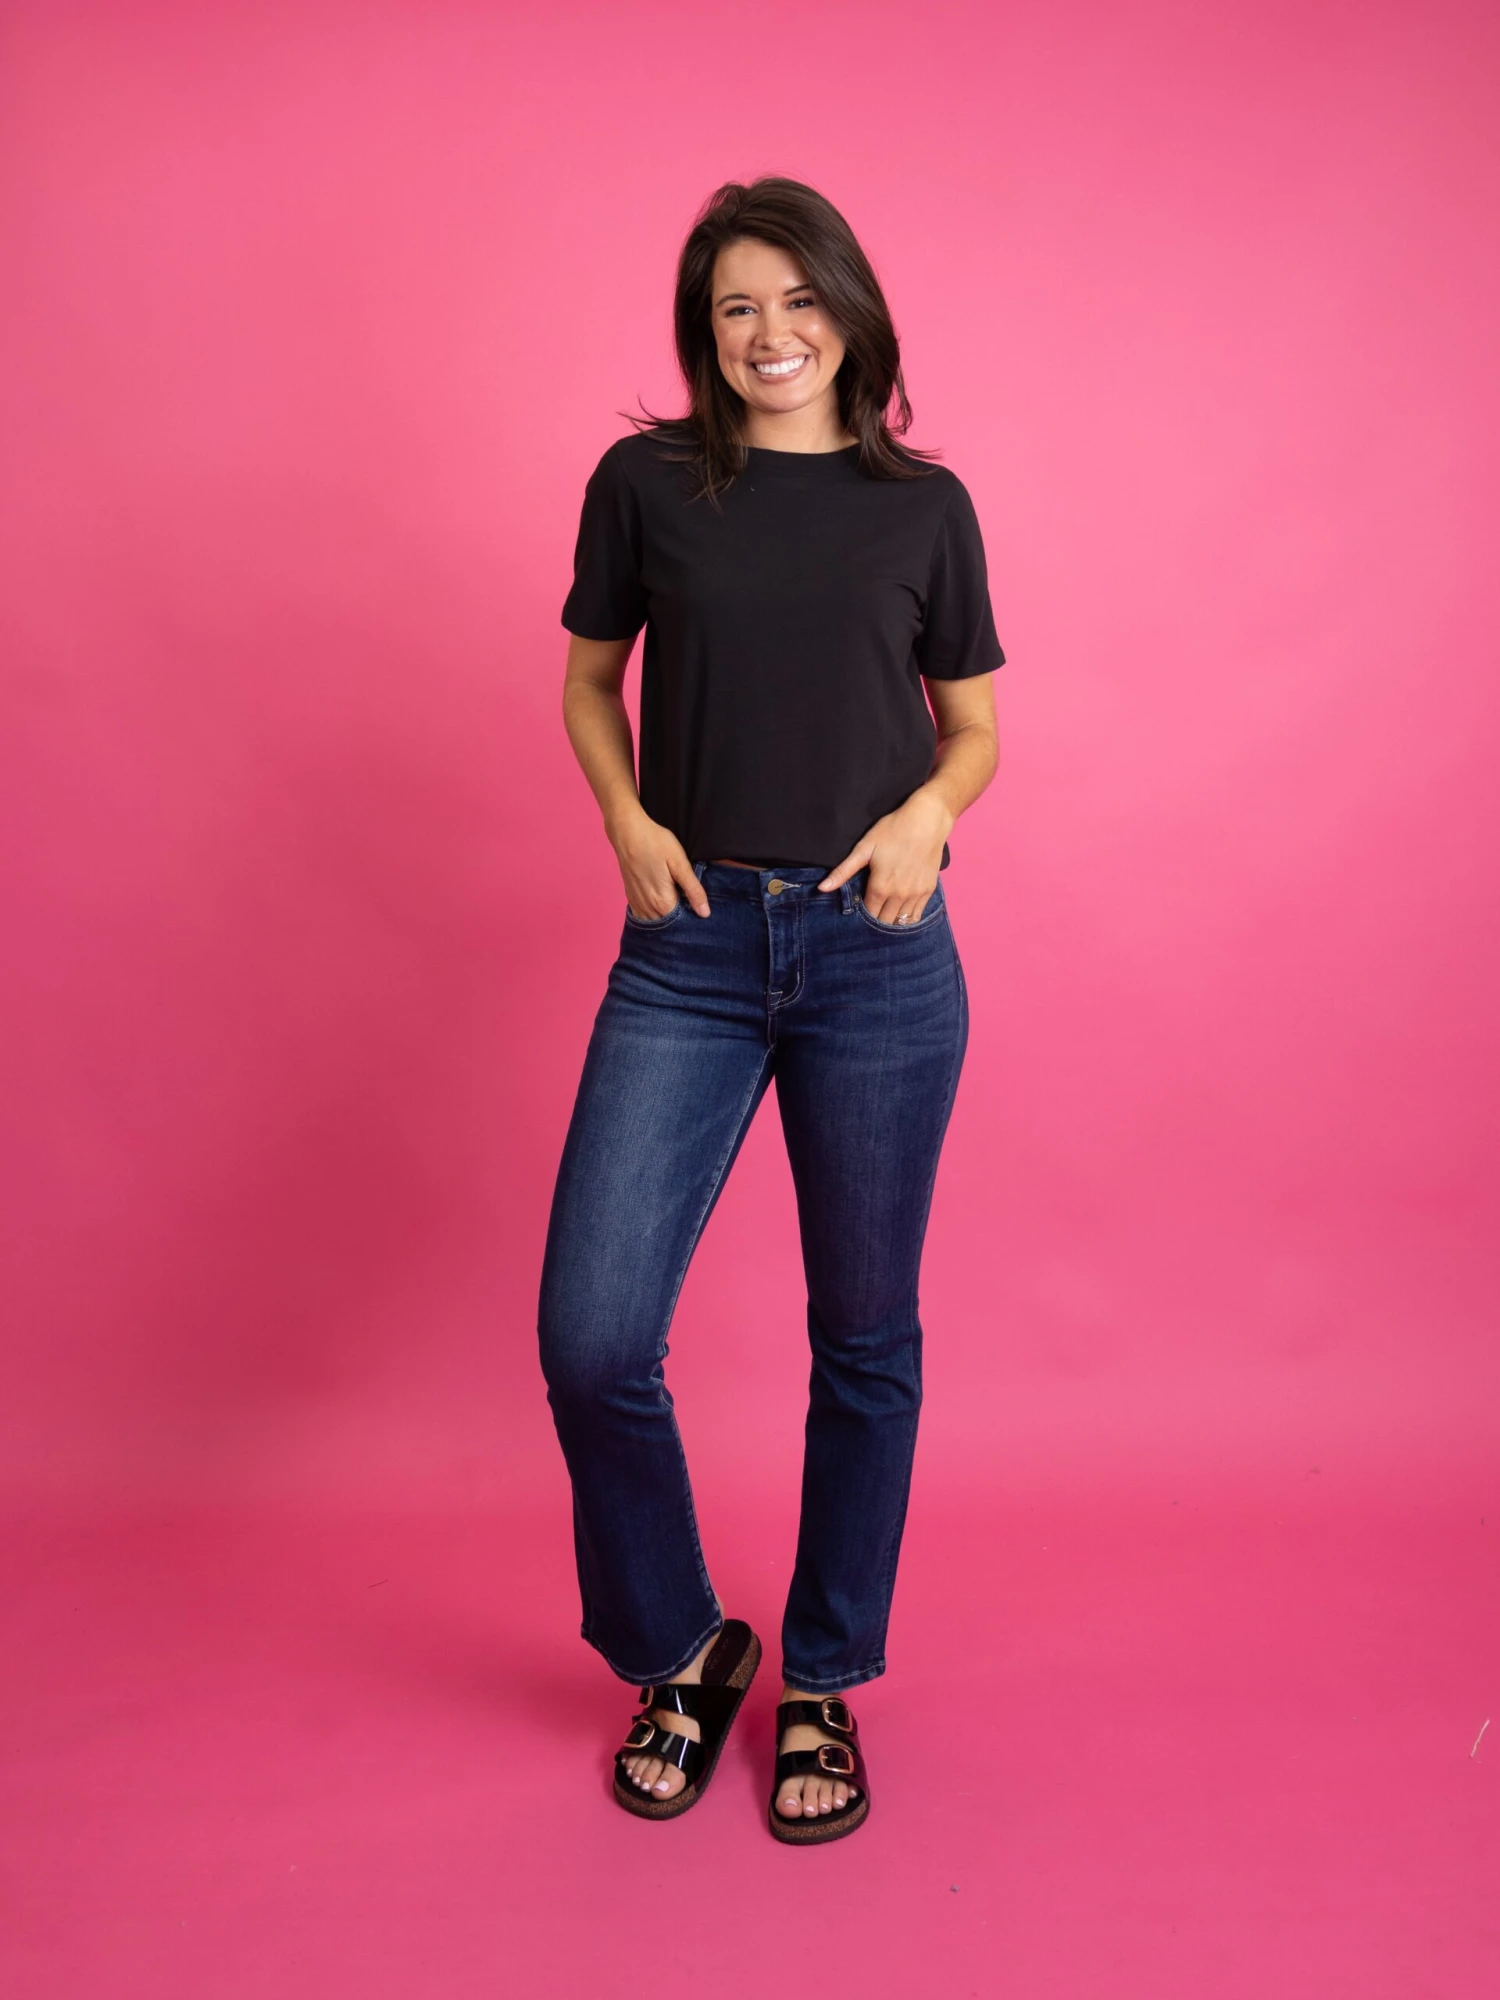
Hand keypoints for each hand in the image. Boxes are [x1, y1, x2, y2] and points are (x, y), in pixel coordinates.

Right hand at [609, 805, 710, 918]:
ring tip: (677, 903)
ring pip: (655, 922)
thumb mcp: (680, 863)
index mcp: (663, 902)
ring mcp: (637, 903)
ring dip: (666, 918)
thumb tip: (705, 913)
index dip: (692, 919)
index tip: (699, 910)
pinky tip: (661, 904)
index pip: (682, 923)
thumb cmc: (655, 843)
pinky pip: (643, 916)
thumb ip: (693, 890)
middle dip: (680, 921)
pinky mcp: (631, 897)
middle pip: (668, 925)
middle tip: (690, 904)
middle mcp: (648, 908)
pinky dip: (653, 915)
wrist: (627, 832)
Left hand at [816, 786, 953, 923]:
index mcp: (880, 887)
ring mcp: (916, 895)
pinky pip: (916, 915)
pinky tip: (900, 915)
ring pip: (901, 922)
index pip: (868, 915)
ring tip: (884, 916)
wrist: (927, 820)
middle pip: (884, 922)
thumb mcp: (864, 848)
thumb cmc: (893, 830)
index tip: (857, 913)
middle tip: (870, 914)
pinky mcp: (928, 891)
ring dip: (891, 923)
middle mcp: (899, 896)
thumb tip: (822, 888)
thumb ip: (843, 872)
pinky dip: (907, 919)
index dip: (861, 917)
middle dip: (875, 921)